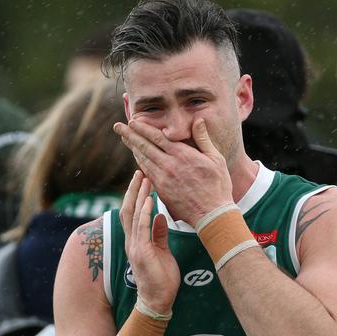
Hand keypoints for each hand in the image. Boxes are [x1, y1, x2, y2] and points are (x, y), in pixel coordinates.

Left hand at [114, 118, 233, 226]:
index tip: (133, 120)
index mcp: (182, 155)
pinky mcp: (161, 190)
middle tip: (118, 126)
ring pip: (143, 159)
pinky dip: (140, 162)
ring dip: (132, 147)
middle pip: (145, 146)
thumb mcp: (216, 159)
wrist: (212, 214)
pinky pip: (147, 173)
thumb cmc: (218, 185)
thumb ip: (203, 138)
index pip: (157, 137)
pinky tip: (136, 156)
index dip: (143, 128)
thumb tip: (198, 119)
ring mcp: (163, 179)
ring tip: (124, 138)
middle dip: (130, 135)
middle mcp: (169, 165)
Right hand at [120, 171, 179, 313]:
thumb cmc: (161, 278)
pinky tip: (150, 199)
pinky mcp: (142, 252)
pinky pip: (142, 228)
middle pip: (128, 209)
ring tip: (144, 178)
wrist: (158, 300)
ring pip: (133, 215)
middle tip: (139, 171)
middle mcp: (131, 241)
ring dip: (139, 195)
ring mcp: (135, 246)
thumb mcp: (162, 251)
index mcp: (135, 240)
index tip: (141, 179)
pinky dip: (145, 212)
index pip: (132, 212)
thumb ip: (159, 234)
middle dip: (133, 189)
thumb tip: (161, 216)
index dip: (134, 195)